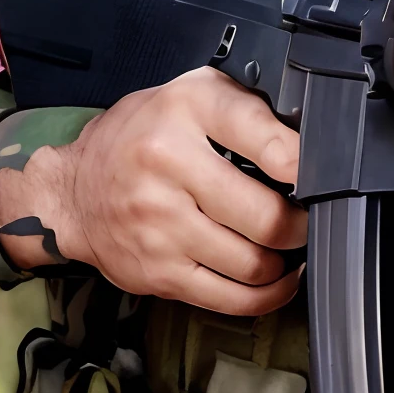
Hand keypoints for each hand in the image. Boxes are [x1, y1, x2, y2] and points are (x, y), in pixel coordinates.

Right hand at [0, 68, 305, 315]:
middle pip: (267, 217)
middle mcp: (168, 168)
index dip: (307, 164)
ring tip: (290, 245)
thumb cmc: (140, 139)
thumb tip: (312, 137)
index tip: (322, 175)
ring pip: (254, 264)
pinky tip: (278, 279)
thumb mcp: (190, 94)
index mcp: (184, 112)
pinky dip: (268, 294)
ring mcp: (160, 227)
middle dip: (302, 224)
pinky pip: (231, 298)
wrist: (71, 190)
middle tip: (309, 216)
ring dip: (286, 261)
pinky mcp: (158, 273)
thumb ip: (248, 107)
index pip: (267, 140)